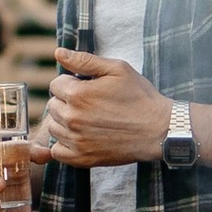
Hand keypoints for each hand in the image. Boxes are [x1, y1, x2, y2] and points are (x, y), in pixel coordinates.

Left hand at [44, 54, 172, 166]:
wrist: (158, 130)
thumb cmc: (140, 97)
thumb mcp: (117, 69)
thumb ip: (84, 60)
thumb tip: (58, 53)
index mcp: (78, 94)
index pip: (56, 84)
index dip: (71, 83)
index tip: (86, 88)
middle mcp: (72, 118)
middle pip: (53, 106)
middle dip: (67, 102)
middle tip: (90, 104)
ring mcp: (76, 140)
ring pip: (54, 128)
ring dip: (65, 122)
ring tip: (87, 120)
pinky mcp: (82, 158)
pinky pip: (58, 151)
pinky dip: (64, 145)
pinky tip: (81, 137)